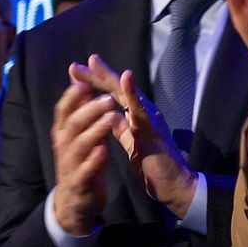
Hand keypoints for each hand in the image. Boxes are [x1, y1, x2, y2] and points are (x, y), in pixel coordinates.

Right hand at [51, 79, 117, 234]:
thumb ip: (81, 113)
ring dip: (95, 129)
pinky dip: (94, 159)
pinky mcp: (80, 183)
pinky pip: (85, 170)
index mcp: (63, 133)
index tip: (86, 80)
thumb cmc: (81, 163)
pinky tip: (104, 150)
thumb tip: (82, 84)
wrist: (75, 204)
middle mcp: (64, 146)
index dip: (73, 95)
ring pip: (79, 144)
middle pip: (73, 123)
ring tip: (111, 117)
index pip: (64, 110)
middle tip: (108, 98)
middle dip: (90, 109)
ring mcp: (71, 165)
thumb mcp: (79, 137)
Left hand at [70, 56, 197, 217]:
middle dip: (95, 75)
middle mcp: (142, 112)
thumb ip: (122, 127)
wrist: (173, 184)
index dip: (94, 84)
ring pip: (127, 93)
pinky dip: (133, 92)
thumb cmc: (153, 164)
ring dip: (110, 77)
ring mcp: (149, 118)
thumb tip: (110, 116)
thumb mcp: (131, 142)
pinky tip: (125, 78)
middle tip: (75, 65)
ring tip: (94, 63)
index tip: (74, 74)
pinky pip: (141, 108)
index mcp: (134, 116)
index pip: (111, 95)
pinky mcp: (153, 127)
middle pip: (116, 89)